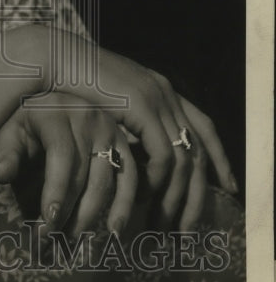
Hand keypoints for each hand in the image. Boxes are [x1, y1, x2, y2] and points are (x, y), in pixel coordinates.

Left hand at [0, 92, 136, 235]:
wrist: (48, 103)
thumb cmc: (26, 124)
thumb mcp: (10, 133)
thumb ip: (6, 154)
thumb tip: (3, 175)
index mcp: (56, 112)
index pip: (61, 154)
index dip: (56, 189)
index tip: (48, 221)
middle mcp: (88, 119)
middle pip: (85, 172)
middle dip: (70, 211)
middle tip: (52, 241)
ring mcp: (110, 130)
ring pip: (108, 179)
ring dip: (93, 215)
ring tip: (75, 241)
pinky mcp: (123, 143)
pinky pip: (130, 178)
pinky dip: (125, 205)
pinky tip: (114, 231)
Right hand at [38, 34, 238, 228]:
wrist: (54, 55)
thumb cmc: (70, 81)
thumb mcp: (108, 102)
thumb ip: (126, 121)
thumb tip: (133, 151)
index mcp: (161, 88)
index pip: (205, 127)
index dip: (219, 159)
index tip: (227, 187)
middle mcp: (166, 92)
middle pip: (200, 149)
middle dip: (199, 192)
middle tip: (188, 226)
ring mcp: (156, 97)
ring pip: (184, 158)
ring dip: (175, 196)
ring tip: (161, 222)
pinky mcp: (141, 105)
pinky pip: (162, 154)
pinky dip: (157, 180)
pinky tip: (142, 196)